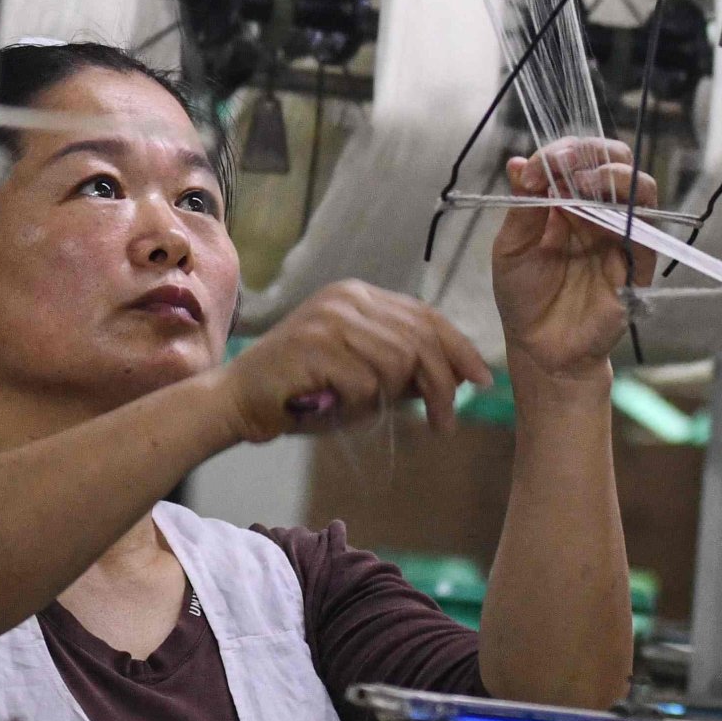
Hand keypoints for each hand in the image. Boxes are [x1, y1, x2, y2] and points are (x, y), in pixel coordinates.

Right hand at [207, 281, 490, 443]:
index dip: (460, 348)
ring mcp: (329, 318)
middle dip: (441, 385)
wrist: (239, 401)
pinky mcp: (314, 345)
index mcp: (359, 297)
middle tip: (444, 423)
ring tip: (362, 412)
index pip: (426, 315)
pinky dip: (356, 405)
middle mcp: (346, 299)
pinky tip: (332, 406)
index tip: (482, 381)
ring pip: (397, 362)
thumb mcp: (365, 380)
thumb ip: (406, 372)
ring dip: (388, 398)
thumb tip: (459, 377)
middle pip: (421, 339)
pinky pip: (365, 384)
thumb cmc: (303, 394)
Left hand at [493, 135, 657, 385]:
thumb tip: (517, 162)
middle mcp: (597, 212)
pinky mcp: (636, 264)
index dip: (559, 153)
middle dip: (591, 153)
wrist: (540, 348)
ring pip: (639, 188)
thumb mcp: (511, 247)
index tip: (532, 170)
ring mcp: (619, 235)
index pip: (576, 158)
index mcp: (566, 202)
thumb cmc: (523, 298)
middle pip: (615, 161)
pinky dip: (628, 216)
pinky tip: (599, 217)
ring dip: (614, 176)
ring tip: (584, 185)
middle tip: (562, 166)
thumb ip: (521, 206)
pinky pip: (646, 232)